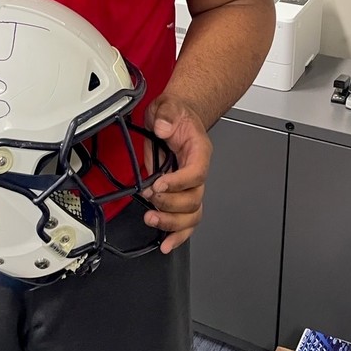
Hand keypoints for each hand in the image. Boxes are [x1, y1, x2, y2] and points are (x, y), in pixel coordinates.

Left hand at [140, 96, 212, 253]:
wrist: (176, 117)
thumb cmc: (176, 114)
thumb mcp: (168, 106)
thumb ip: (166, 115)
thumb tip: (162, 127)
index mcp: (199, 151)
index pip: (196, 173)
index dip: (179, 182)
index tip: (159, 184)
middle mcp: (197, 172)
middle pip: (194, 199)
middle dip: (171, 204)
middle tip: (151, 198)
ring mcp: (189, 186)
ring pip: (192, 214)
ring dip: (172, 223)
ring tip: (152, 220)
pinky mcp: (179, 194)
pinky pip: (185, 219)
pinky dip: (177, 234)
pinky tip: (166, 243)